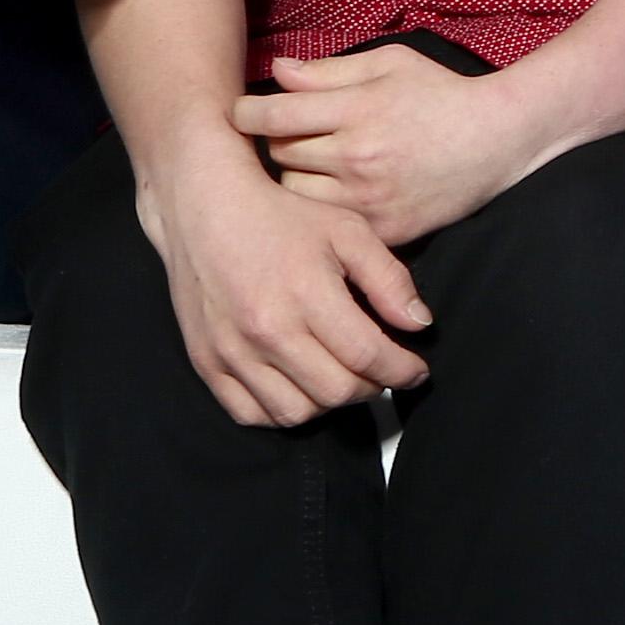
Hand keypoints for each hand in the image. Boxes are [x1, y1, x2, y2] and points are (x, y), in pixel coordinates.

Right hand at [136, 155, 431, 429]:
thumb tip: (420, 325)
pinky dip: (282, 412)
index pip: (367, 356)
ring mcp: (232, 352)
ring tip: (344, 380)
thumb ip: (389, 280)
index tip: (417, 372)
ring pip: (294, 412)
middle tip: (383, 374)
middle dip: (373, 389)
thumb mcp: (348, 231)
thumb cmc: (282, 216)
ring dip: (330, 405)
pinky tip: (301, 388)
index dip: (402, 371)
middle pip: (335, 391)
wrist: (205, 210)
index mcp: (306, 294)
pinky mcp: (206, 363)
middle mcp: (266, 331)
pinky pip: (250, 413)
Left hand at [232, 45, 548, 248]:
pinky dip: (320, 211)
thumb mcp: (392, 63)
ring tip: (309, 167)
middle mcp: (357, 157)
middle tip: (288, 136)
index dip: (246, 112)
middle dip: (277, 141)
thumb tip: (278, 72)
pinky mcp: (382, 230)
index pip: (275, 114)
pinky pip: (326, 225)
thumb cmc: (441, 93)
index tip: (240, 112)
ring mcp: (368, 199)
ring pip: (293, 195)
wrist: (498, 140)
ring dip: (294, 179)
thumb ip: (332, 69)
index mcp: (358, 111)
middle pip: (279, 154)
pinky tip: (331, 195)